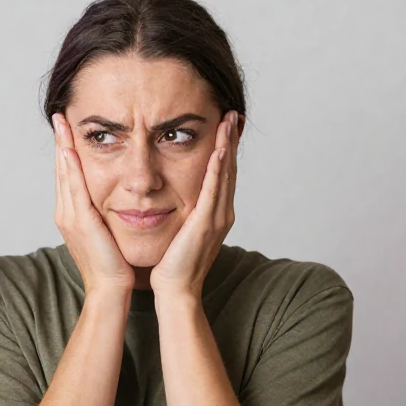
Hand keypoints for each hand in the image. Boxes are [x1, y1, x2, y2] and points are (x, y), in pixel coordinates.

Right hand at [52, 113, 134, 292]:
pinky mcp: (81, 221)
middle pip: (62, 170)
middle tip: (59, 116)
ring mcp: (70, 217)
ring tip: (62, 123)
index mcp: (72, 214)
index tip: (67, 128)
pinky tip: (69, 150)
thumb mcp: (107, 233)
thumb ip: (105, 214)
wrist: (110, 290)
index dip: (66, 151)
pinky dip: (71, 168)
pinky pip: (74, 188)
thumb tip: (113, 200)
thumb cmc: (114, 265)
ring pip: (65, 175)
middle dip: (60, 142)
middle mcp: (66, 213)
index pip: (68, 176)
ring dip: (63, 147)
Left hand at [150, 110, 238, 297]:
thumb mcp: (181, 231)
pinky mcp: (206, 223)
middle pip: (228, 168)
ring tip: (228, 121)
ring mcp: (217, 218)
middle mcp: (222, 213)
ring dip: (227, 145)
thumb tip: (173, 198)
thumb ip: (183, 213)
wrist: (176, 291)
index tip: (224, 126)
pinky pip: (212, 190)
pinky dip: (217, 168)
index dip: (225, 149)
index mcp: (215, 214)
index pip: (221, 174)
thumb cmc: (173, 265)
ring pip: (224, 174)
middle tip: (232, 113)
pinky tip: (219, 149)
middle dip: (230, 140)